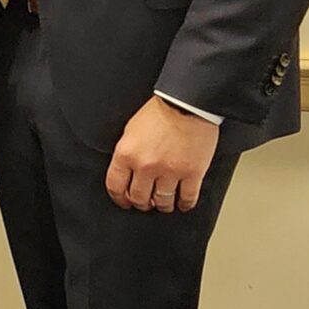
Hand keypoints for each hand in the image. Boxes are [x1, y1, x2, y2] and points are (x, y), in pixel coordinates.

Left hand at [106, 96, 218, 211]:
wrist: (187, 103)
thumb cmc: (160, 112)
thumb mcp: (131, 130)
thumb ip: (126, 154)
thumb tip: (125, 173)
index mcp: (127, 154)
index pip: (115, 187)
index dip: (119, 199)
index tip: (124, 201)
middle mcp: (146, 166)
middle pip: (139, 198)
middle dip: (141, 203)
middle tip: (145, 202)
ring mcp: (170, 171)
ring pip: (163, 202)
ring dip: (162, 205)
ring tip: (163, 203)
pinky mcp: (192, 173)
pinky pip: (187, 199)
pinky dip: (184, 204)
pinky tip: (183, 203)